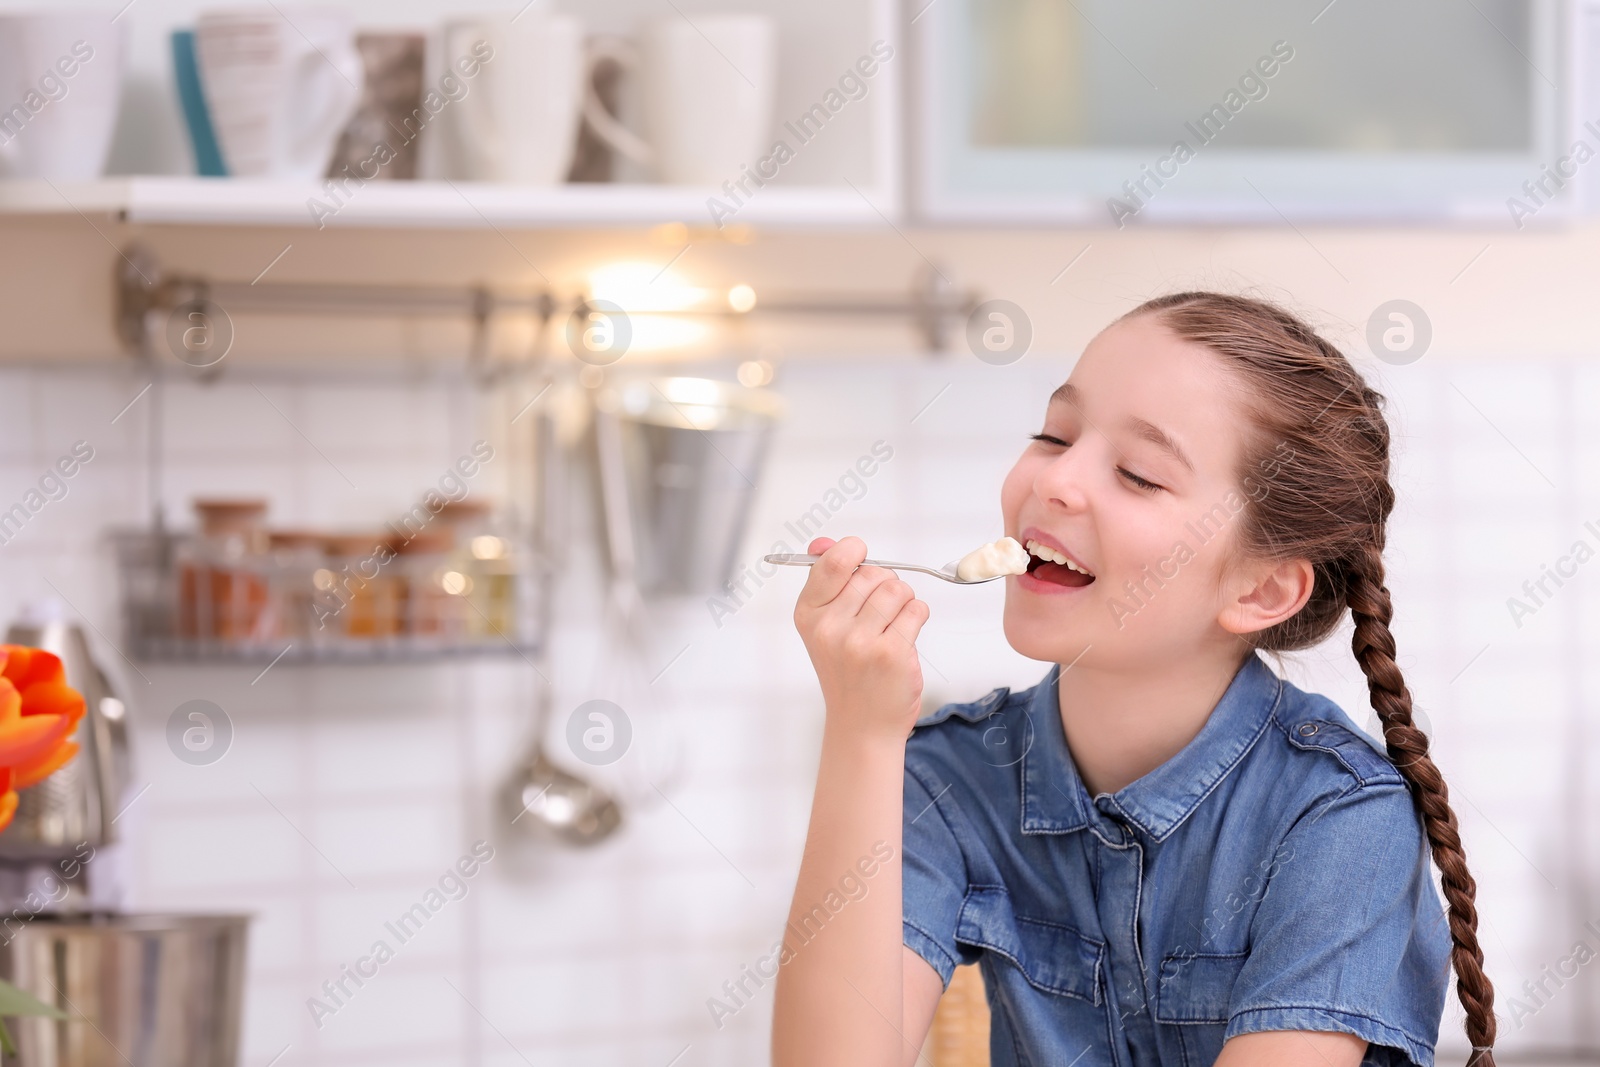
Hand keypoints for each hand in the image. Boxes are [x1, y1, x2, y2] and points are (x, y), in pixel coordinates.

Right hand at [793, 536, 929, 741]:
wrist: (861, 725)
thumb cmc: (847, 672)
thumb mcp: (824, 626)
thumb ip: (826, 580)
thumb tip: (822, 542)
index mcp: (808, 614)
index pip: (835, 561)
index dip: (856, 552)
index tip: (862, 562)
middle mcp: (830, 628)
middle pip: (874, 574)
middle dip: (885, 584)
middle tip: (879, 611)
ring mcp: (861, 642)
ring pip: (898, 589)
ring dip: (904, 601)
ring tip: (893, 624)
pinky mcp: (892, 654)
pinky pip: (917, 610)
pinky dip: (916, 617)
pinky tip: (903, 638)